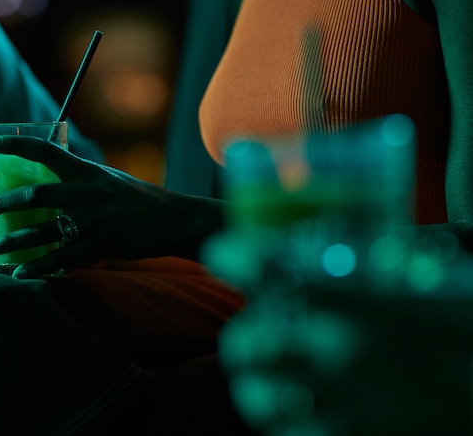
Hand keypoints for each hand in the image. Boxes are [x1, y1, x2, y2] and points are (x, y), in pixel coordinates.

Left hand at [0, 135, 221, 277]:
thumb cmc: (140, 198)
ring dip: (12, 241)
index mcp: (85, 171)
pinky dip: (37, 267)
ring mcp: (90, 220)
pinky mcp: (97, 244)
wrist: (173, 220)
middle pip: (34, 196)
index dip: (15, 146)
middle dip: (2, 203)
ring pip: (41, 231)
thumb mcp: (109, 178)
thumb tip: (53, 171)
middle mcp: (85, 192)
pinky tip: (18, 273)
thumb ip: (80, 176)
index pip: (45, 151)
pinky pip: (60, 258)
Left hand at [220, 279, 472, 435]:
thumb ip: (373, 271)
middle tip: (255, 332)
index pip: (272, 270)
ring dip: (257, 384)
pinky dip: (286, 424)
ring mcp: (342, 404)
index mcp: (358, 304)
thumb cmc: (467, 329)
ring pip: (258, 397)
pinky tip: (297, 414)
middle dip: (244, 336)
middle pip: (248, 344)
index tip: (224, 252)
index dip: (238, 257)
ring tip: (267, 380)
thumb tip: (338, 254)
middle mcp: (338, 353)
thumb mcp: (429, 284)